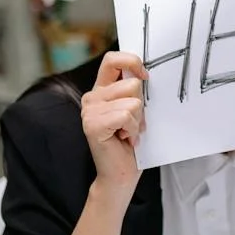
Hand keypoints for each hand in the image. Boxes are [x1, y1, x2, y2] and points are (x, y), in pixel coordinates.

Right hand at [82, 51, 147, 195]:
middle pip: (132, 84)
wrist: (120, 174)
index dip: (132, 61)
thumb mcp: (135, 111)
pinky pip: (126, 115)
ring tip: (128, 133)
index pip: (112, 59)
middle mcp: (91, 98)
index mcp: (101, 90)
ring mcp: (90, 111)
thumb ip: (135, 92)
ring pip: (133, 102)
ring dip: (138, 121)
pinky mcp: (93, 124)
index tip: (145, 77)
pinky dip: (133, 129)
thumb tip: (145, 74)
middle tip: (133, 124)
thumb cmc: (130, 143)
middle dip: (141, 106)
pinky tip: (125, 139)